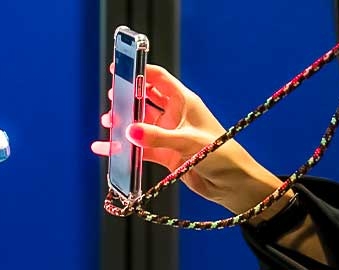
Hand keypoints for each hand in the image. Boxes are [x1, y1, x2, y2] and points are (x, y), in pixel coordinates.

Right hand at [91, 64, 289, 217]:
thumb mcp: (188, 141)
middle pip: (145, 99)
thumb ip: (157, 136)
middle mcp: (174, 116)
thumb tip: (130, 131)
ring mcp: (167, 135)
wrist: (232, 184)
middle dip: (127, 97)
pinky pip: (138, 148)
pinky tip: (106, 148)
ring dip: (123, 123)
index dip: (140, 72)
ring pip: (139, 124)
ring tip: (109, 122)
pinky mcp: (163, 154)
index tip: (120, 69)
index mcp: (184, 102)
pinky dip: (122, 148)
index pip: (159, 79)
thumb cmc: (222, 155)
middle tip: (112, 98)